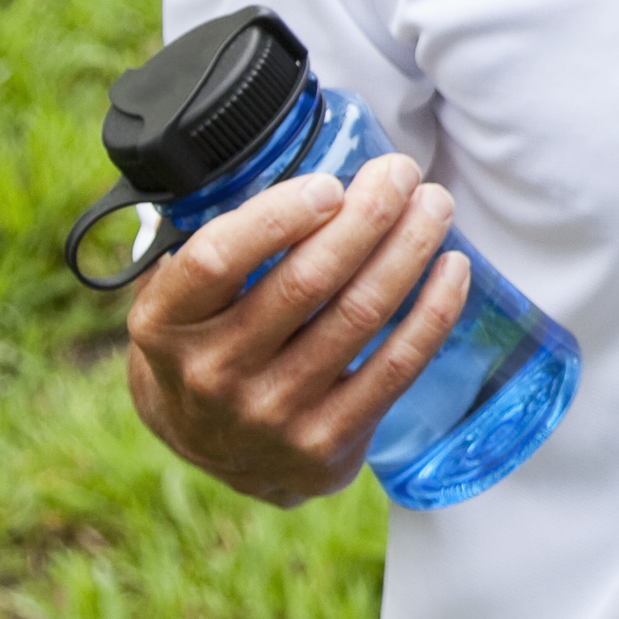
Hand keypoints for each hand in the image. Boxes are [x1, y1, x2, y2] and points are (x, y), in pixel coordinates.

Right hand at [122, 156, 472, 505]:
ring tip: (434, 205)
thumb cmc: (209, 345)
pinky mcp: (326, 442)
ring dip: (409, 248)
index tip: (330, 184)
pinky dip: (433, 311)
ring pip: (359, 313)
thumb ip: (223, 242)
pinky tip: (452, 269)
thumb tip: (307, 168)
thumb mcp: (182, 299)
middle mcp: (213, 372)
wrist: (219, 450)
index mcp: (166, 323)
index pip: (216, 260)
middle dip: (368, 214)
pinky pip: (396, 366)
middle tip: (402, 173)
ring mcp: (271, 413)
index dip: (278, 216)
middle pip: (307, 280)